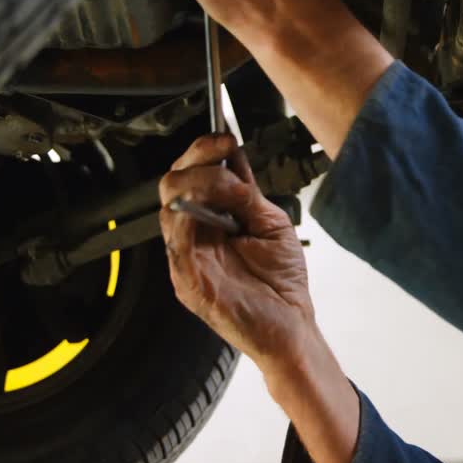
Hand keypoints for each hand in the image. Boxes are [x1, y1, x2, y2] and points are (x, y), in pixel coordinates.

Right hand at [158, 134, 360, 462]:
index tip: (225, 135)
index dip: (201, 149)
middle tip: (223, 151)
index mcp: (208, 221)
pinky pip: (179, 238)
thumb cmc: (281, 283)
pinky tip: (222, 214)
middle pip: (171, 182)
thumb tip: (232, 151)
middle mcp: (191, 237)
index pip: (188, 175)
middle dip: (197, 159)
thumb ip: (247, 191)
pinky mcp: (187, 279)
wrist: (291, 327)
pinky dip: (198, 216)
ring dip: (202, 183)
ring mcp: (185, 258)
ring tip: (232, 189)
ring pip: (171, 203)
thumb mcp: (270, 222)